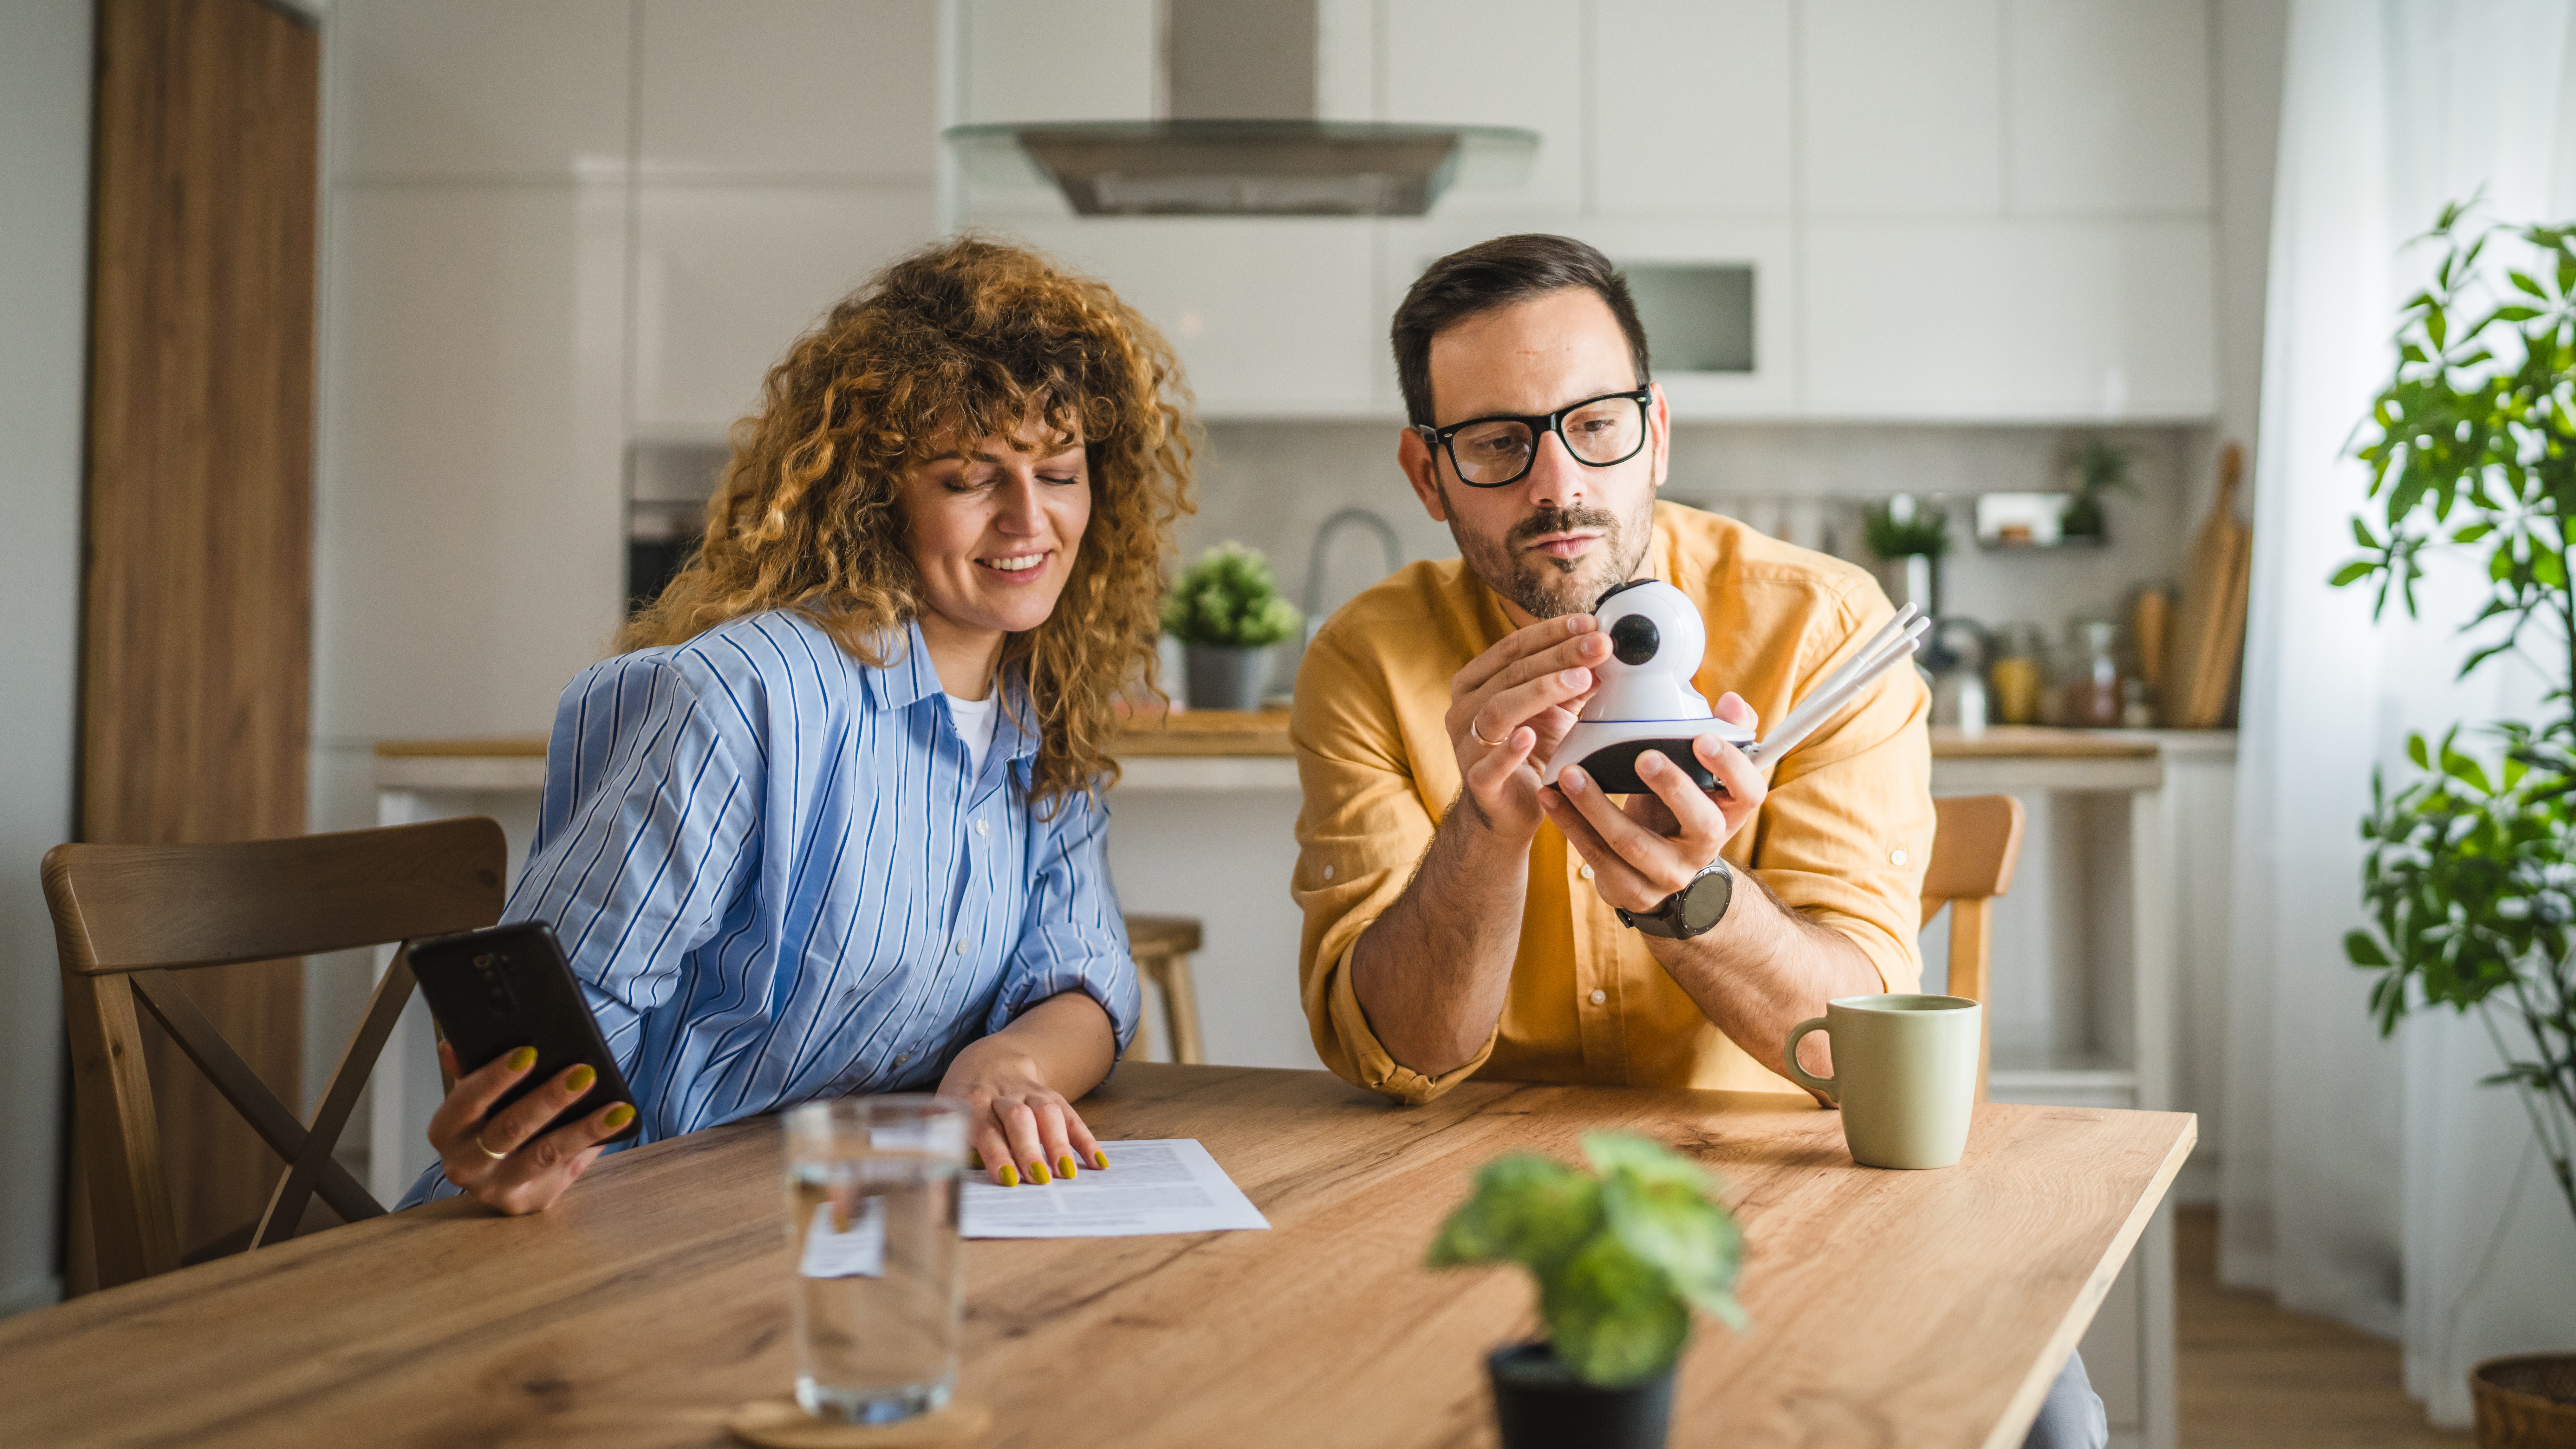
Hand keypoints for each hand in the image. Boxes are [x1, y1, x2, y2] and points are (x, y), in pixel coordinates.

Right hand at [428, 1041, 634, 1215]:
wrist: (497, 1170)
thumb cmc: (489, 1120)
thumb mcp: (476, 1095)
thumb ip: (471, 1070)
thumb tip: (454, 1044)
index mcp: (446, 1131)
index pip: (467, 1100)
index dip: (496, 1077)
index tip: (529, 1051)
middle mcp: (465, 1165)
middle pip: (509, 1129)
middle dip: (549, 1099)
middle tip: (584, 1074)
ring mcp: (496, 1188)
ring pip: (545, 1155)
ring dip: (583, 1128)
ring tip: (616, 1108)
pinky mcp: (529, 1201)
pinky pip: (566, 1169)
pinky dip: (592, 1145)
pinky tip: (616, 1127)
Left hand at [937, 1034, 1104, 1186]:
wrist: (990, 1059)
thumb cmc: (963, 1097)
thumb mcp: (945, 1110)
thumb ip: (941, 1136)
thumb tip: (932, 1174)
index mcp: (971, 1101)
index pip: (986, 1128)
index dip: (997, 1153)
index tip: (1008, 1178)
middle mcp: (1002, 1094)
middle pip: (1019, 1118)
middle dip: (1030, 1149)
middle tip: (1039, 1179)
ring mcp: (1030, 1093)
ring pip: (1047, 1112)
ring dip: (1058, 1143)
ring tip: (1067, 1173)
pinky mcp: (1051, 1095)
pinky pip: (1071, 1115)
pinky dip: (1085, 1139)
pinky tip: (1097, 1163)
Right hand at [1445, 614, 1611, 839]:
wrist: (1509, 810)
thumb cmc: (1530, 753)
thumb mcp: (1555, 711)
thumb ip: (1574, 683)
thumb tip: (1606, 652)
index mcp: (1477, 682)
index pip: (1514, 646)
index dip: (1552, 632)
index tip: (1591, 623)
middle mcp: (1464, 708)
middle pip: (1512, 672)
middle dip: (1560, 655)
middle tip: (1600, 645)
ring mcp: (1466, 744)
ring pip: (1499, 708)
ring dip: (1542, 690)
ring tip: (1581, 679)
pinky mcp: (1477, 781)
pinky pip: (1490, 764)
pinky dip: (1510, 750)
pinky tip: (1531, 737)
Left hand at [1540, 692, 1767, 913]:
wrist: (1659, 874)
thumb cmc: (1679, 810)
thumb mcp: (1702, 778)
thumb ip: (1720, 736)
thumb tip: (1730, 702)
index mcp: (1728, 814)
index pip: (1749, 792)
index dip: (1730, 767)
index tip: (1702, 738)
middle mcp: (1704, 848)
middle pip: (1701, 823)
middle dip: (1673, 788)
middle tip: (1644, 756)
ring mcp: (1668, 874)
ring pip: (1633, 843)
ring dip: (1597, 806)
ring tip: (1570, 773)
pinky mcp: (1630, 888)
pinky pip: (1597, 856)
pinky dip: (1571, 823)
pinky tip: (1552, 796)